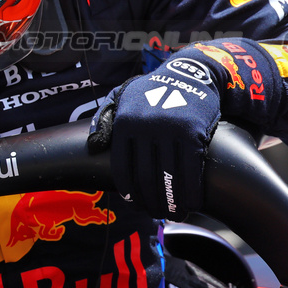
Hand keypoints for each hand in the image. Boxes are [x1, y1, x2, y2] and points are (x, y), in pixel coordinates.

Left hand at [88, 53, 220, 218]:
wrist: (190, 73)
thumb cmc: (153, 90)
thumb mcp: (122, 96)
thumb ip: (105, 119)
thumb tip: (94, 147)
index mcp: (125, 122)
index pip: (122, 168)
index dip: (128, 191)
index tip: (135, 203)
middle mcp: (145, 127)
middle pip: (145, 177)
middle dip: (151, 202)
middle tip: (156, 213)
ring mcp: (169, 129)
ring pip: (168, 178)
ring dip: (171, 203)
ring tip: (174, 213)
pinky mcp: (193, 132)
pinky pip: (190, 171)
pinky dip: (190, 193)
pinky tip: (190, 204)